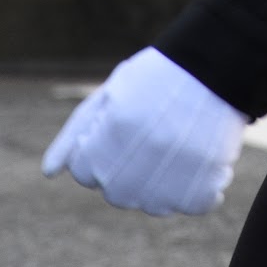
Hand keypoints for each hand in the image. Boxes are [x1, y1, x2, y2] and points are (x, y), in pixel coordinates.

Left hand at [42, 46, 247, 215]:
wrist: (218, 62)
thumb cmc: (157, 77)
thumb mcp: (109, 94)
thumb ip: (74, 134)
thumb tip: (49, 174)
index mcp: (110, 135)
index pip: (84, 171)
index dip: (100, 147)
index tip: (123, 127)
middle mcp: (137, 162)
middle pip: (115, 192)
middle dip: (126, 170)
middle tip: (151, 137)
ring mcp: (170, 179)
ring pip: (151, 204)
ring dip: (159, 182)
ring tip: (176, 145)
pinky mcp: (201, 188)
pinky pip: (189, 205)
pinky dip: (193, 188)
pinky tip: (198, 157)